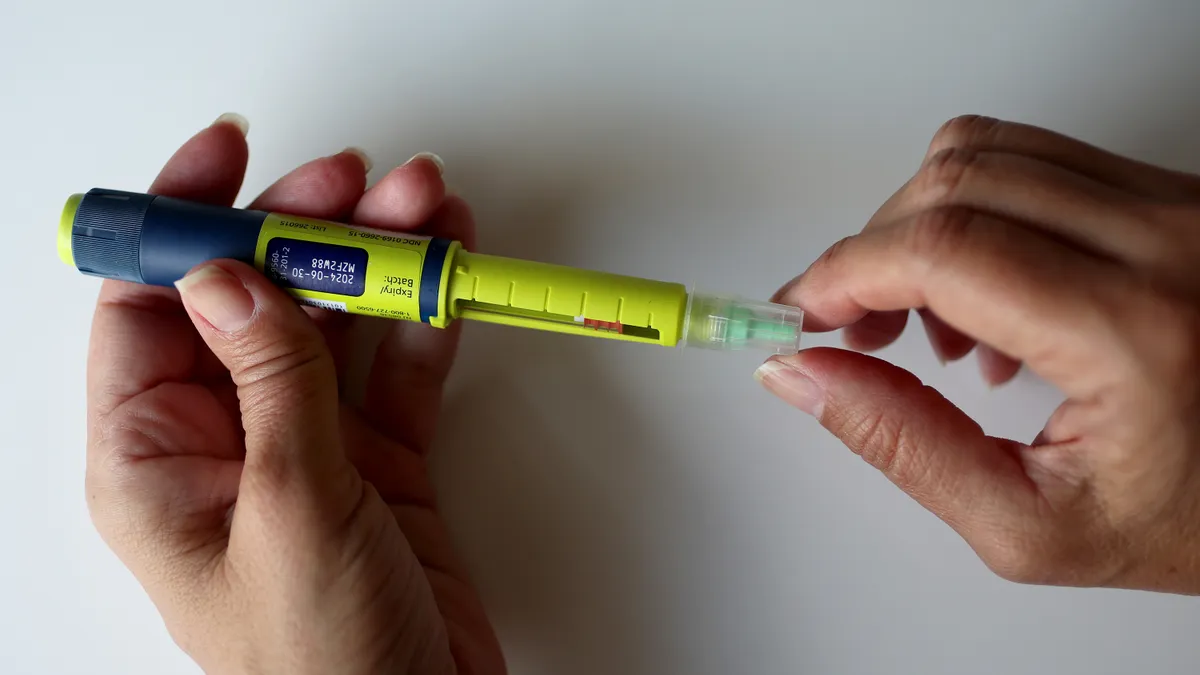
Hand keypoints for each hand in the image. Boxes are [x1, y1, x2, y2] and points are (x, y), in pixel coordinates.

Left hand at [85, 115, 505, 673]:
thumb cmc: (323, 663)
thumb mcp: (290, 513)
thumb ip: (272, 387)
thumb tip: (230, 278)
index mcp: (157, 460)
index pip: (148, 311)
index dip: (182, 225)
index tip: (230, 158)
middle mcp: (225, 443)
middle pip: (253, 302)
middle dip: (306, 233)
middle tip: (362, 185)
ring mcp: (307, 448)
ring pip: (334, 326)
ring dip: (378, 265)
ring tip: (429, 210)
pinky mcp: (379, 464)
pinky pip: (398, 372)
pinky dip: (427, 323)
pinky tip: (451, 278)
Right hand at [759, 115, 1199, 593]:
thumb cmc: (1194, 519)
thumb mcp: (1030, 526)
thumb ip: (904, 447)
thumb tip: (805, 376)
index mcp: (1138, 333)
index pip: (946, 251)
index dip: (844, 274)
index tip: (803, 314)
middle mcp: (1170, 243)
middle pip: (954, 183)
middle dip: (869, 251)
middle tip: (848, 325)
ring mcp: (1180, 205)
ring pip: (987, 153)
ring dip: (917, 227)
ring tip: (924, 321)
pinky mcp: (1174, 195)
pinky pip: (1035, 161)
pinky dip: (971, 212)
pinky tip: (984, 295)